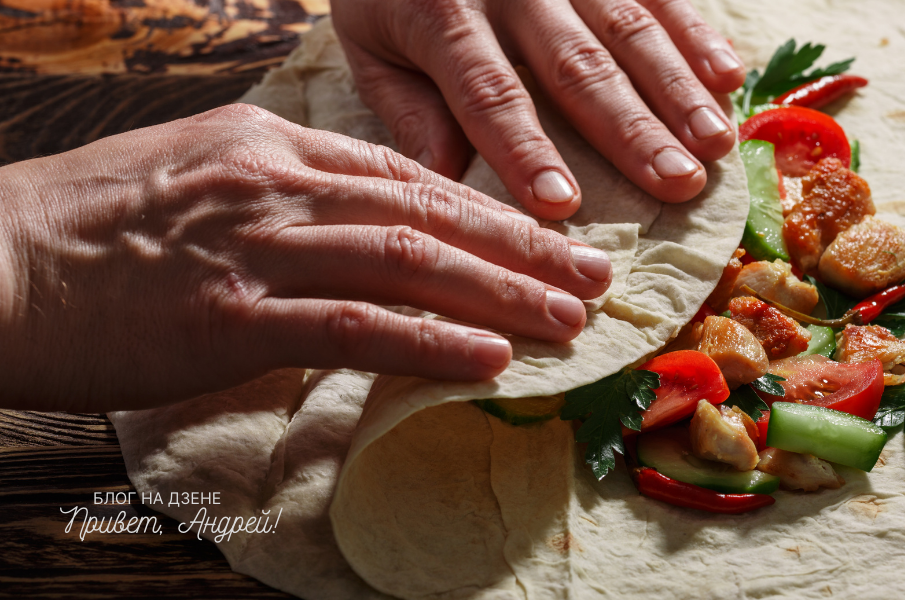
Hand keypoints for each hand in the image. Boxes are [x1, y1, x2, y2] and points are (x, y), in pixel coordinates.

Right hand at [0, 105, 611, 411]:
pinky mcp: (230, 315)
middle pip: (428, 209)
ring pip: (406, 261)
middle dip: (521, 245)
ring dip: (498, 292)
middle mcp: (276, 181)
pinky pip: (352, 326)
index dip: (486, 209)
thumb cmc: (97, 226)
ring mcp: (255, 245)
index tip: (545, 236)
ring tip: (568, 316)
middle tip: (592, 272)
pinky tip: (486, 355)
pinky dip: (427, 340)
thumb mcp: (201, 175)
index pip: (406, 172)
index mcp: (271, 141)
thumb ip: (287, 197)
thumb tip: (362, 239)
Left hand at [330, 0, 743, 219]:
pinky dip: (695, 32)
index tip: (560, 207)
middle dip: (630, 129)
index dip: (525, 150)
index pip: (489, 94)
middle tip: (677, 185)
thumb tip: (443, 184)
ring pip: (627, 27)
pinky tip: (729, 76)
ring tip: (715, 144)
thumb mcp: (371, 46)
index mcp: (442, 16)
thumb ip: (407, 109)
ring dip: (676, 88)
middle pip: (576, 66)